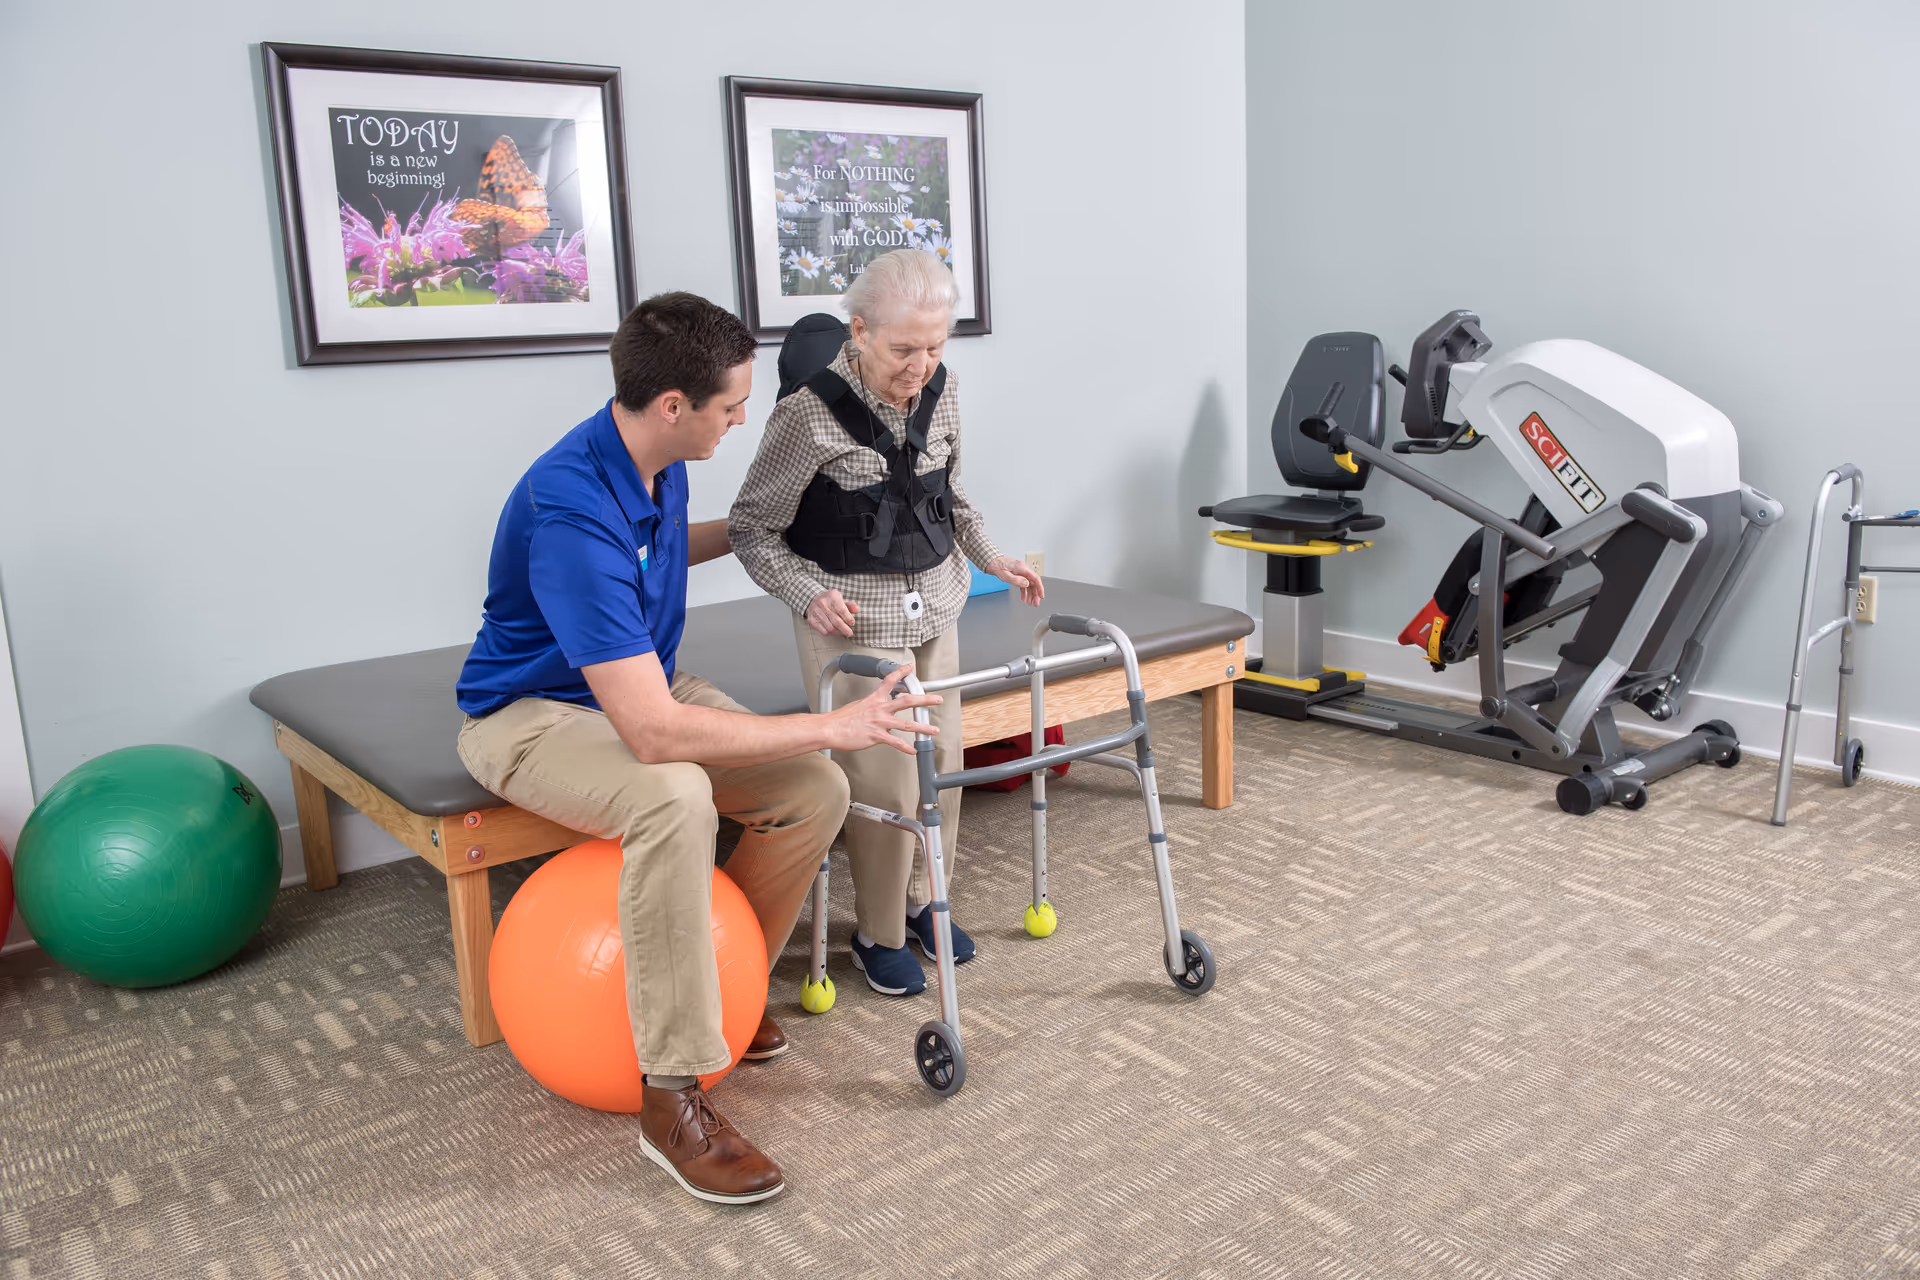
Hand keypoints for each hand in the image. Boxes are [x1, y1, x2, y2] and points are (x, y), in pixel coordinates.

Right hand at [805, 589, 859, 636]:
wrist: (812, 599)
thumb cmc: (830, 600)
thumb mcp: (840, 598)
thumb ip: (850, 604)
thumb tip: (857, 610)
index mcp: (832, 596)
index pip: (841, 610)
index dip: (848, 618)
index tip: (852, 623)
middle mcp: (823, 604)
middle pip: (836, 621)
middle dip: (844, 629)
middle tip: (850, 633)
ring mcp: (816, 612)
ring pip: (830, 628)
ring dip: (838, 632)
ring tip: (843, 632)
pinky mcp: (812, 620)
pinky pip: (823, 631)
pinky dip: (831, 634)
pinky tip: (835, 632)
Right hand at [823, 664, 942, 755]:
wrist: (830, 728)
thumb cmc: (840, 719)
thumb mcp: (857, 705)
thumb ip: (870, 706)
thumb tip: (875, 708)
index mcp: (874, 699)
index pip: (890, 681)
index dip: (902, 672)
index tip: (910, 667)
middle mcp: (880, 709)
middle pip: (907, 701)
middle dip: (925, 700)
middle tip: (937, 699)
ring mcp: (880, 722)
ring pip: (907, 724)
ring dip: (923, 728)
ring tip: (934, 731)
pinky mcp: (877, 736)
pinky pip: (896, 742)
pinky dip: (906, 748)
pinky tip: (914, 750)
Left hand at [987, 556, 1045, 605]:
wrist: (993, 563)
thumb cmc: (999, 567)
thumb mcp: (1007, 576)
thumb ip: (1017, 580)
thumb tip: (1027, 584)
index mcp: (1023, 568)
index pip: (1036, 579)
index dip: (1040, 588)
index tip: (1041, 596)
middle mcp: (1024, 570)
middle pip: (1033, 583)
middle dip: (1035, 594)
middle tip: (1035, 603)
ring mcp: (1022, 572)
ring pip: (1029, 585)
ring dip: (1030, 594)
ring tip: (1029, 602)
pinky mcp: (1019, 575)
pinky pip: (1024, 584)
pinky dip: (1024, 592)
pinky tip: (1023, 597)